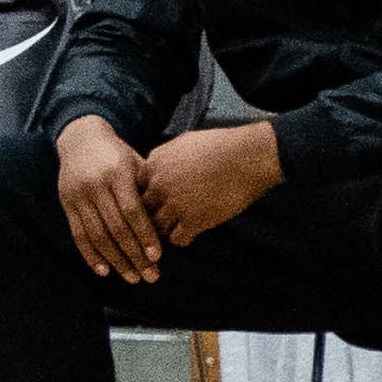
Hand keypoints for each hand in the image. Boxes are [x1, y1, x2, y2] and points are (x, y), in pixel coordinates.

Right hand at [52, 116, 160, 279]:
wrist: (80, 138)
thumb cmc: (117, 154)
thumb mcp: (136, 163)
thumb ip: (148, 190)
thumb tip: (170, 224)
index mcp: (116, 173)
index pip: (132, 211)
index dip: (145, 235)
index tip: (158, 257)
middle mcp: (94, 185)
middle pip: (115, 228)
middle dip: (134, 255)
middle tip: (151, 276)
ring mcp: (78, 195)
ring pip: (97, 235)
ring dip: (115, 260)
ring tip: (132, 277)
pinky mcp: (67, 203)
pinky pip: (78, 234)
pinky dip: (90, 255)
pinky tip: (104, 270)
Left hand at [141, 119, 284, 247]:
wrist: (247, 157)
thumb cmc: (220, 146)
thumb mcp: (182, 143)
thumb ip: (164, 157)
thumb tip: (156, 165)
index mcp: (153, 164)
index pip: (134, 188)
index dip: (145, 196)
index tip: (153, 202)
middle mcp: (158, 184)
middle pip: (142, 208)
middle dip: (150, 215)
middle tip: (161, 221)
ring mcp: (174, 204)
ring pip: (156, 226)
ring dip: (165, 229)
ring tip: (176, 228)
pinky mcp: (194, 220)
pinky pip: (178, 239)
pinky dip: (183, 238)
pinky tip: (191, 232)